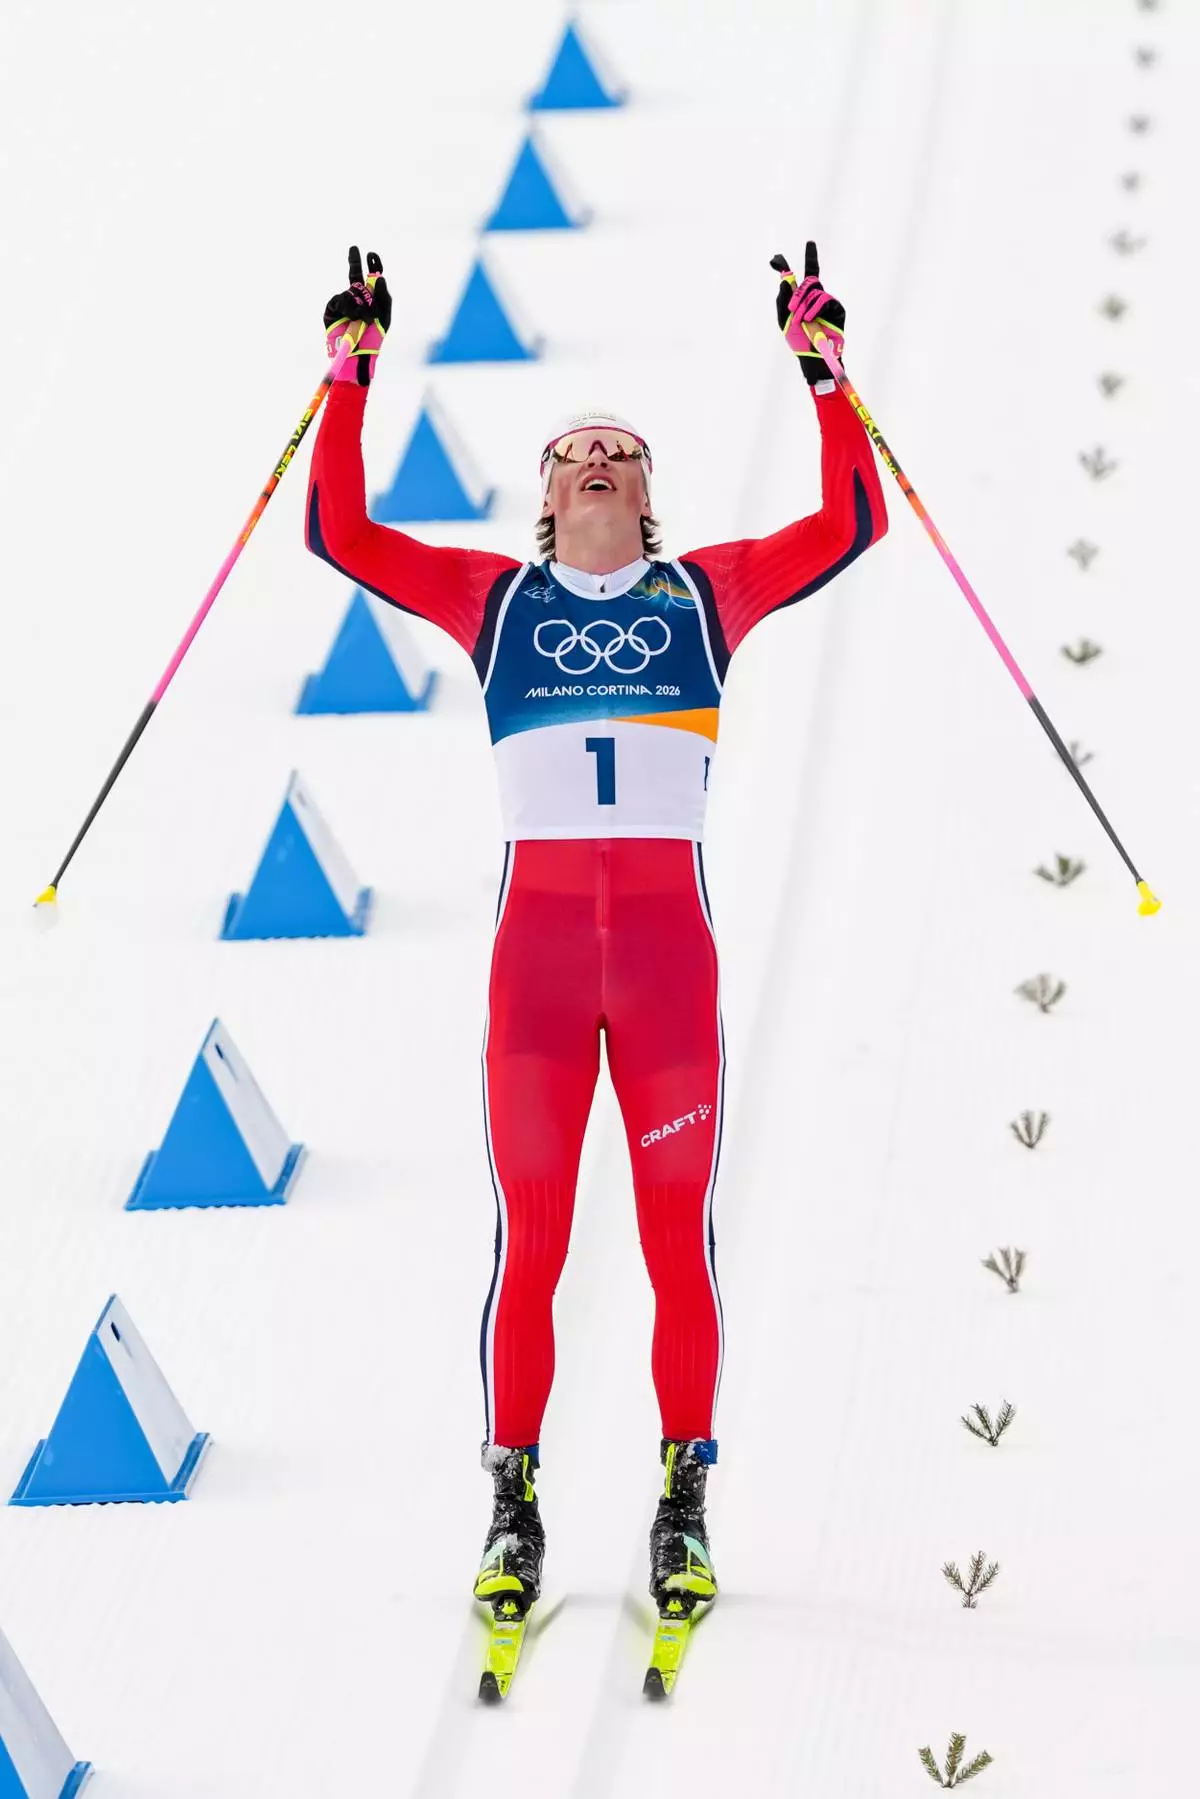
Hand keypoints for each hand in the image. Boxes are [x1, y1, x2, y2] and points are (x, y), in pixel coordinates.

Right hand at [324, 246, 391, 385]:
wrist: (357, 354)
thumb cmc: (373, 339)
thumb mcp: (384, 317)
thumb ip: (385, 297)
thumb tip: (380, 277)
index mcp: (369, 301)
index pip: (370, 280)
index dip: (371, 266)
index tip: (372, 254)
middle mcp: (355, 299)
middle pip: (354, 275)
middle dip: (355, 261)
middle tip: (354, 248)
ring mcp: (343, 303)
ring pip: (352, 290)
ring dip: (361, 302)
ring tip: (365, 318)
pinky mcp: (332, 309)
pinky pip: (342, 298)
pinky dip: (350, 306)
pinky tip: (353, 315)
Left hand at [771, 242, 845, 384]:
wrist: (812, 356)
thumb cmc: (797, 341)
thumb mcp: (783, 320)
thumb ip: (782, 300)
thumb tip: (784, 279)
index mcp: (804, 297)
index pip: (806, 273)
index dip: (810, 256)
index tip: (810, 241)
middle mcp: (817, 296)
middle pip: (810, 279)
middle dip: (798, 293)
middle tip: (791, 309)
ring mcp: (827, 301)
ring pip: (814, 290)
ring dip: (803, 306)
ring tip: (799, 321)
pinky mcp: (836, 308)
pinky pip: (824, 299)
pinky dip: (814, 308)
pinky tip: (808, 319)